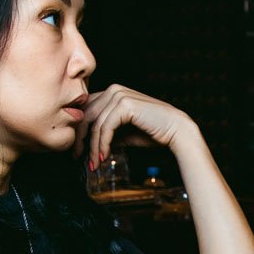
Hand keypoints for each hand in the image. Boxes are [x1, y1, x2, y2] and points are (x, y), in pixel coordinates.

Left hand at [73, 85, 196, 167]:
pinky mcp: (125, 105)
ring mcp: (119, 95)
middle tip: (77, 157)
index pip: (86, 110)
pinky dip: (102, 145)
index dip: (79, 130)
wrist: (176, 131)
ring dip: (92, 147)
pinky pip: (105, 128)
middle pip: (86, 115)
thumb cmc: (153, 132)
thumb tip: (89, 145)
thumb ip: (107, 133)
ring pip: (95, 124)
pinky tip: (103, 157)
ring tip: (93, 163)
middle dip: (80, 139)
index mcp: (112, 93)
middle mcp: (114, 90)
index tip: (77, 150)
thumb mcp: (124, 132)